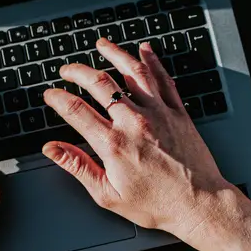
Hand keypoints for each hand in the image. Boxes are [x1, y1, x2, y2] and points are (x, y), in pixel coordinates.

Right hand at [41, 39, 234, 238]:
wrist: (199, 204)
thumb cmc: (157, 205)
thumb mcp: (108, 195)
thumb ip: (78, 167)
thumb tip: (53, 149)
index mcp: (113, 144)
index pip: (76, 110)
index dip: (58, 98)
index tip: (50, 94)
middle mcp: (134, 123)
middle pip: (100, 84)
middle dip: (79, 72)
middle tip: (68, 70)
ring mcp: (158, 114)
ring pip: (133, 72)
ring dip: (115, 54)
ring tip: (102, 46)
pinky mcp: (178, 113)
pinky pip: (163, 79)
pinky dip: (152, 62)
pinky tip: (144, 51)